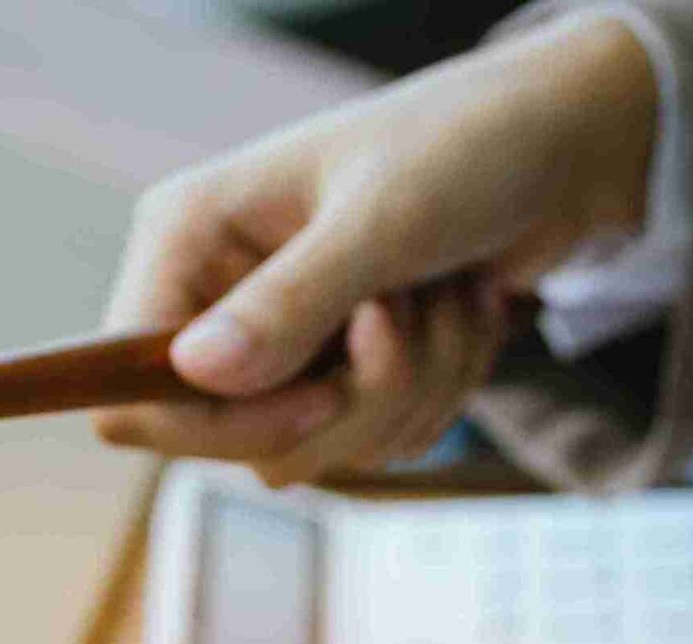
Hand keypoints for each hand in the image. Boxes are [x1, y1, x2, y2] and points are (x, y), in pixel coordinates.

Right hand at [94, 13, 659, 484]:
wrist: (563, 149)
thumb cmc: (464, 150)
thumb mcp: (379, 221)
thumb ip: (289, 302)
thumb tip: (195, 373)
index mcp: (190, 237)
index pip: (130, 385)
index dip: (216, 423)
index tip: (317, 399)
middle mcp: (222, 294)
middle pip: (241, 439)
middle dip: (353, 398)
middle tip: (406, 315)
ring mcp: (288, 338)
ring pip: (322, 446)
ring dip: (413, 387)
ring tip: (446, 297)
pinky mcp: (347, 368)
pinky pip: (376, 437)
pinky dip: (441, 388)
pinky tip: (462, 310)